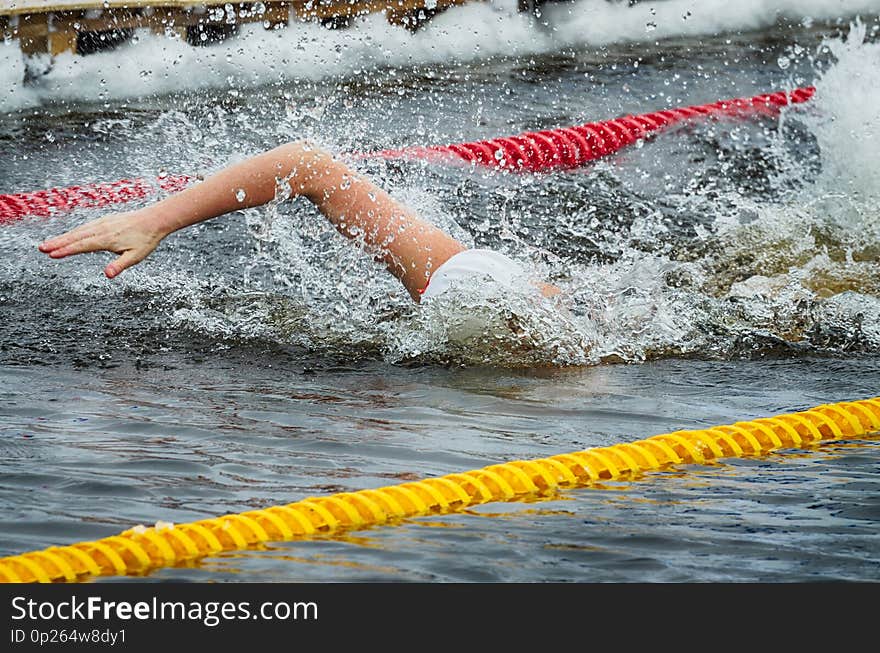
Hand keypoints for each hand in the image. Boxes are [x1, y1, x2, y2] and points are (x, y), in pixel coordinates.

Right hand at [38, 209, 166, 278]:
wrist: (154, 220)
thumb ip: (120, 265)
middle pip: (76, 237)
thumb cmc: (146, 239)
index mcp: (107, 239)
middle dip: (58, 243)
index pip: (83, 245)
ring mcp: (102, 223)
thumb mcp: (136, 256)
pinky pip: (85, 226)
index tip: (52, 254)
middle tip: (41, 248)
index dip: (67, 250)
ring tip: (49, 243)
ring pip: (79, 230)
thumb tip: (107, 275)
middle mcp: (102, 229)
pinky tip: (68, 236)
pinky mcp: (105, 220)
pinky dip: (73, 232)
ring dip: (63, 237)